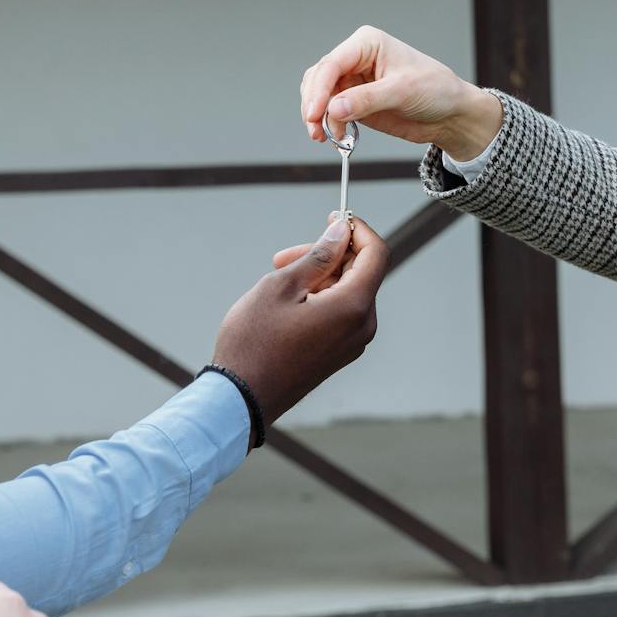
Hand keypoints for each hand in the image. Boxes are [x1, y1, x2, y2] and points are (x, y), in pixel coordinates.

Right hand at [212, 214, 389, 437]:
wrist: (240, 399)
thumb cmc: (254, 343)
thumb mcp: (281, 286)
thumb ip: (318, 256)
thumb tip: (341, 232)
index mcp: (353, 307)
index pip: (376, 254)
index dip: (358, 230)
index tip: (334, 217)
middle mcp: (361, 327)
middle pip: (359, 272)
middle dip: (327, 255)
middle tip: (284, 257)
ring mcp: (352, 344)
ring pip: (347, 292)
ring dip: (318, 276)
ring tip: (277, 279)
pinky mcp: (338, 354)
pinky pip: (340, 313)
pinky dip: (319, 297)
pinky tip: (286, 301)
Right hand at [299, 25, 502, 159]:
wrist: (450, 113)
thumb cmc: (435, 89)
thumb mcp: (402, 91)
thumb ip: (366, 100)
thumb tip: (334, 109)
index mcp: (367, 44)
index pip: (332, 64)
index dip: (319, 90)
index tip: (314, 114)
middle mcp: (355, 59)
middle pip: (318, 79)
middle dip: (314, 105)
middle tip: (317, 129)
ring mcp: (353, 81)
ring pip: (320, 96)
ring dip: (318, 117)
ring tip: (328, 136)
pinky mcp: (354, 101)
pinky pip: (331, 111)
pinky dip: (328, 124)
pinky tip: (337, 136)